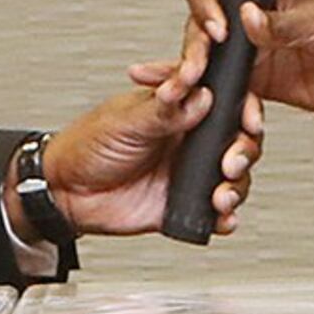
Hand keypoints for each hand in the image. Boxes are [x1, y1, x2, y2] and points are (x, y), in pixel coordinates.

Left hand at [40, 41, 263, 238]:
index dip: (243, 107)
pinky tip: (221, 217)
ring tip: (221, 195)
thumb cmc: (87, 146)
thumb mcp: (125, 120)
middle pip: (239, 140)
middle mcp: (190, 139)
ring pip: (235, 178)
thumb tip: (200, 97)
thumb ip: (163, 110)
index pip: (224, 99)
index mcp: (179, 108)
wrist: (66, 193)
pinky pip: (216, 212)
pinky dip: (224, 217)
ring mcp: (190, 172)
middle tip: (230, 162)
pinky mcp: (185, 204)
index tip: (246, 118)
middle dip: (244, 151)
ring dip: (237, 187)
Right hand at [169, 0, 313, 141]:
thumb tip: (245, 18)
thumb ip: (282, 24)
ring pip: (211, 61)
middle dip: (195, 47)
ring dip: (198, 77)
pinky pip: (231, 92)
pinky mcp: (265, 84)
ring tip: (188, 93)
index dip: (207, 4)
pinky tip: (208, 108)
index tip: (218, 30)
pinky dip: (218, 101)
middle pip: (204, 24)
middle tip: (197, 70)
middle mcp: (257, 16)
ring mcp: (258, 51)